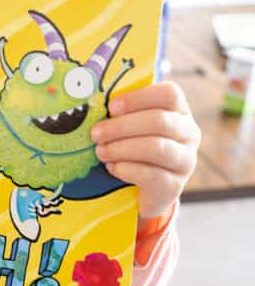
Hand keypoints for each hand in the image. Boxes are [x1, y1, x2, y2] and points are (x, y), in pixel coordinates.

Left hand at [91, 82, 200, 219]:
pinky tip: (113, 168)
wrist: (143, 191)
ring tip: (101, 151)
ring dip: (121, 148)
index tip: (111, 107)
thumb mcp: (132, 128)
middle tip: (96, 133)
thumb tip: (96, 104)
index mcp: (179, 111)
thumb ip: (123, 114)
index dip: (139, 98)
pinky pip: (150, 174)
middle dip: (122, 126)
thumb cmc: (134, 149)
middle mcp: (189, 134)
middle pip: (159, 121)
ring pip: (156, 148)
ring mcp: (185, 161)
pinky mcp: (174, 186)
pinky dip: (126, 169)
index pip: (169, 94)